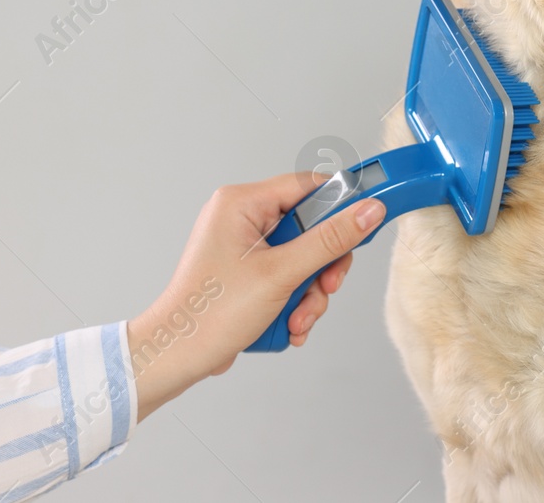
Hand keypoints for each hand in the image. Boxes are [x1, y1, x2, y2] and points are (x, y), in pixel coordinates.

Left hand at [127, 173, 385, 419]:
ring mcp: (243, 248)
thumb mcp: (281, 274)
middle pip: (309, 228)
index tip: (366, 223)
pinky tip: (288, 326)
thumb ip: (330, 241)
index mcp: (241, 203)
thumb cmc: (209, 314)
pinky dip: (294, 302)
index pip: (307, 186)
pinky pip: (287, 277)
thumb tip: (368, 212)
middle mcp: (241, 219)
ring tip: (298, 319)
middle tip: (325, 288)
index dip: (340, 205)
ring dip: (309, 293)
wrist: (175, 358)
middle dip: (321, 267)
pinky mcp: (246, 273)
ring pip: (302, 258)